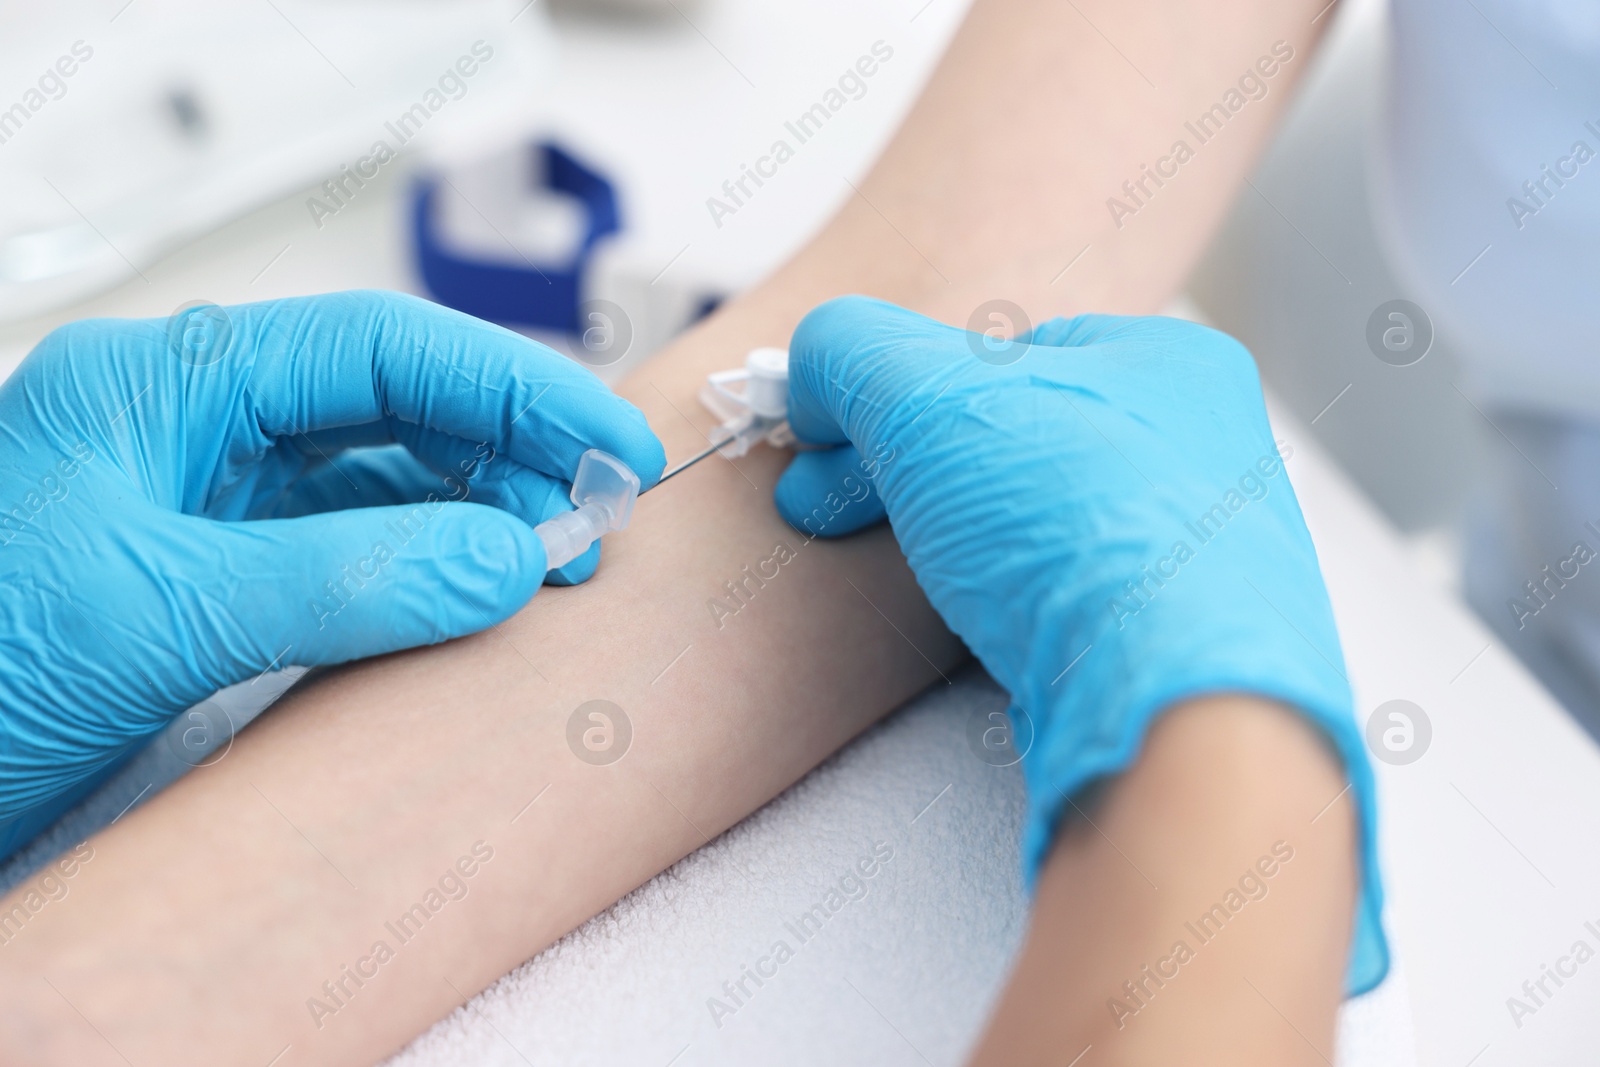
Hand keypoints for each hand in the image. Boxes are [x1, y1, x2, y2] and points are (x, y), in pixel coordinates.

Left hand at [0, 290, 662, 849]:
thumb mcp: (154, 612)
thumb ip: (344, 579)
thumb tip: (510, 558)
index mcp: (165, 387)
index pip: (376, 349)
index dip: (508, 382)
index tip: (604, 436)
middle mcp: (195, 434)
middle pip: (394, 404)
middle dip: (509, 446)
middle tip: (603, 506)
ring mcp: (212, 511)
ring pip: (386, 481)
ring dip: (483, 511)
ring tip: (562, 556)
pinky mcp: (224, 586)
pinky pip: (360, 555)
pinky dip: (436, 571)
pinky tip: (487, 595)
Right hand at [774, 296, 1385, 991]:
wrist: (1169, 709)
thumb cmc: (1075, 526)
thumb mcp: (924, 394)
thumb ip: (852, 352)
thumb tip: (813, 367)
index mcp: (1172, 365)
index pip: (1008, 350)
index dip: (900, 387)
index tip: (829, 438)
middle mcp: (1203, 457)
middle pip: (1013, 441)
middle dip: (904, 471)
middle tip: (823, 504)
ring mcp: (1197, 562)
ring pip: (1039, 531)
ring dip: (951, 543)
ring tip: (901, 569)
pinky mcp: (1175, 654)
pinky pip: (1067, 609)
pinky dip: (1006, 611)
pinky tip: (975, 632)